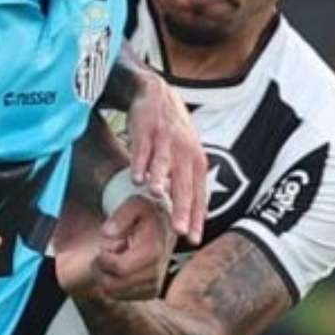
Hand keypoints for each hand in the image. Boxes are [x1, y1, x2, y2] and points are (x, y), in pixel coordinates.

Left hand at [56, 195, 173, 302]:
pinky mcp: (151, 292)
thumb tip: (107, 234)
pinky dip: (114, 283)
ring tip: (114, 257)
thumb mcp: (135, 204)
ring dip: (106, 275)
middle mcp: (156, 272)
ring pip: (114, 292)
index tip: (104, 246)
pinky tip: (121, 267)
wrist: (165, 225)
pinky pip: (120, 296)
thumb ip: (121, 216)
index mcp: (153, 250)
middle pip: (113, 284)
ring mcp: (154, 285)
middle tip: (105, 252)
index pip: (119, 268)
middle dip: (100, 268)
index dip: (103, 259)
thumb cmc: (147, 213)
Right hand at [125, 71, 206, 243]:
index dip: (196, 217)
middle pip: (184, 184)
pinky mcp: (146, 130)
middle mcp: (185, 152)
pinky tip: (135, 178)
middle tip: (178, 230)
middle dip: (181, 208)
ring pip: (164, 164)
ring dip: (160, 180)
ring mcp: (165, 141)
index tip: (194, 240)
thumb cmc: (172, 133)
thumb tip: (195, 215)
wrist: (156, 94)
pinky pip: (142, 149)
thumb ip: (190, 182)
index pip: (199, 195)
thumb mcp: (188, 155)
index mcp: (197, 162)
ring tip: (156, 196)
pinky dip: (139, 163)